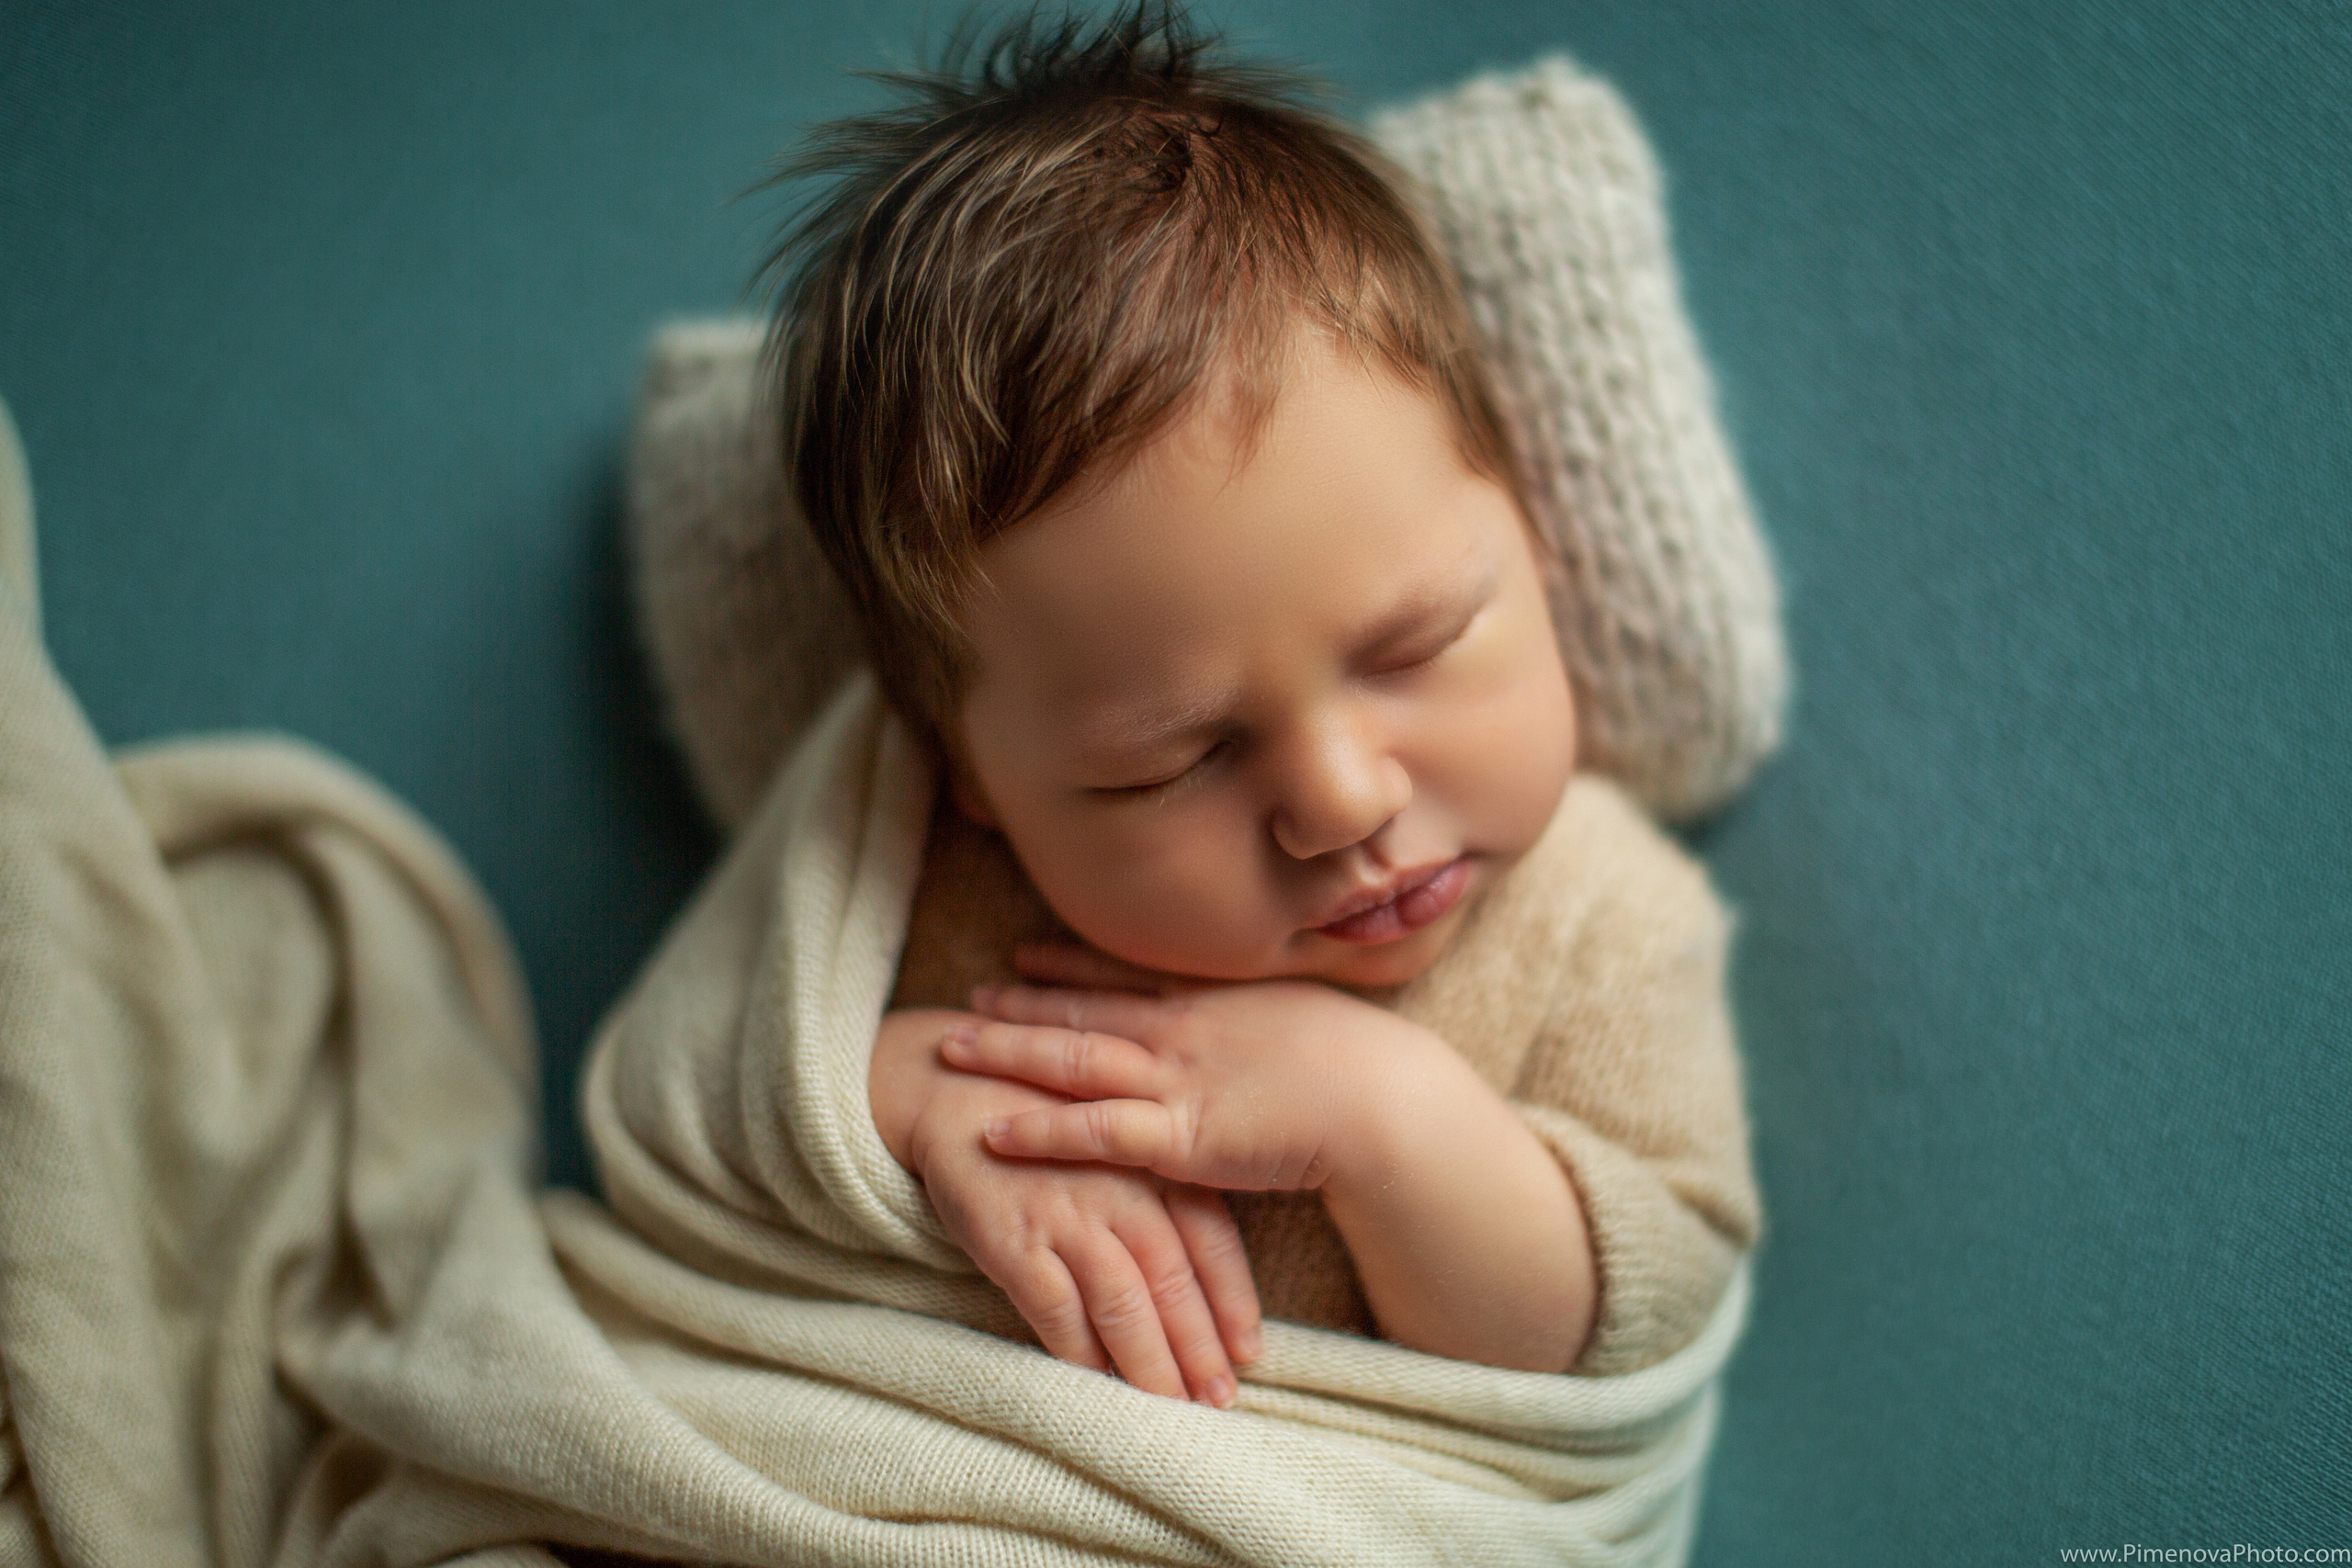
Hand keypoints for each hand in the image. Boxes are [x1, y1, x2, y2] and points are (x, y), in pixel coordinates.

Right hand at [871, 1008, 1261, 1404]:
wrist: (957, 1091)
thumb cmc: (1051, 1124)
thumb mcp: (1120, 1143)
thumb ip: (1164, 1195)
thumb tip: (1202, 1274)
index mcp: (1156, 1162)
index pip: (1212, 1240)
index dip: (1233, 1301)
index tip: (1249, 1353)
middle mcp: (1121, 1189)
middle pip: (1173, 1281)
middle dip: (1200, 1348)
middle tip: (1220, 1400)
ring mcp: (1068, 1215)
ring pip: (1124, 1304)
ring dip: (1150, 1363)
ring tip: (1171, 1407)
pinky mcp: (1014, 1239)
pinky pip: (1056, 1309)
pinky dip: (1080, 1353)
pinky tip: (1097, 1384)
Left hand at [945, 942, 1439, 1194]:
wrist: (1383, 1100)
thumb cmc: (1360, 1063)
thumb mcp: (1302, 1015)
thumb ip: (1262, 1016)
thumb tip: (1254, 1017)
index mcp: (1209, 1002)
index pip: (1121, 978)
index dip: (1065, 967)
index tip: (1020, 955)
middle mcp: (1179, 1031)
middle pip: (1081, 1013)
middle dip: (1018, 1006)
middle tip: (965, 999)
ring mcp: (1173, 1082)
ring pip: (1070, 1062)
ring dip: (1008, 1054)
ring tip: (952, 1049)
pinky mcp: (1177, 1139)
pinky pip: (1093, 1133)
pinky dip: (1040, 1131)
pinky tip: (993, 1131)